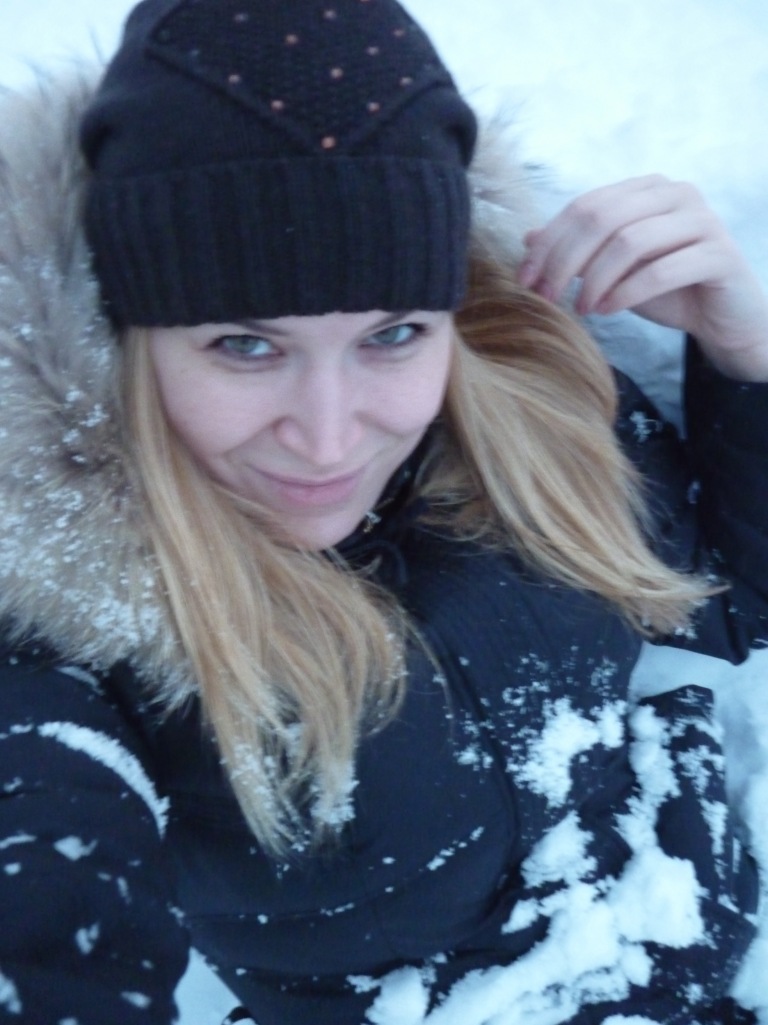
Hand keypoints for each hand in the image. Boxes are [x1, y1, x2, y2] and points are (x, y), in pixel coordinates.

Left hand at [518, 175, 767, 380]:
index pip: (584, 206)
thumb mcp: (612, 270)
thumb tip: (527, 238)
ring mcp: (702, 220)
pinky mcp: (719, 254)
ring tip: (581, 308)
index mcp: (647, 189)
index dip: (549, 243)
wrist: (722, 319)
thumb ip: (578, 251)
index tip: (526, 279)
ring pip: (629, 242)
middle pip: (601, 218)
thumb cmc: (667, 290)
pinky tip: (607, 311)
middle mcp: (676, 194)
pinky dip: (624, 294)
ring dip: (595, 280)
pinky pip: (660, 271)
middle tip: (547, 297)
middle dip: (564, 260)